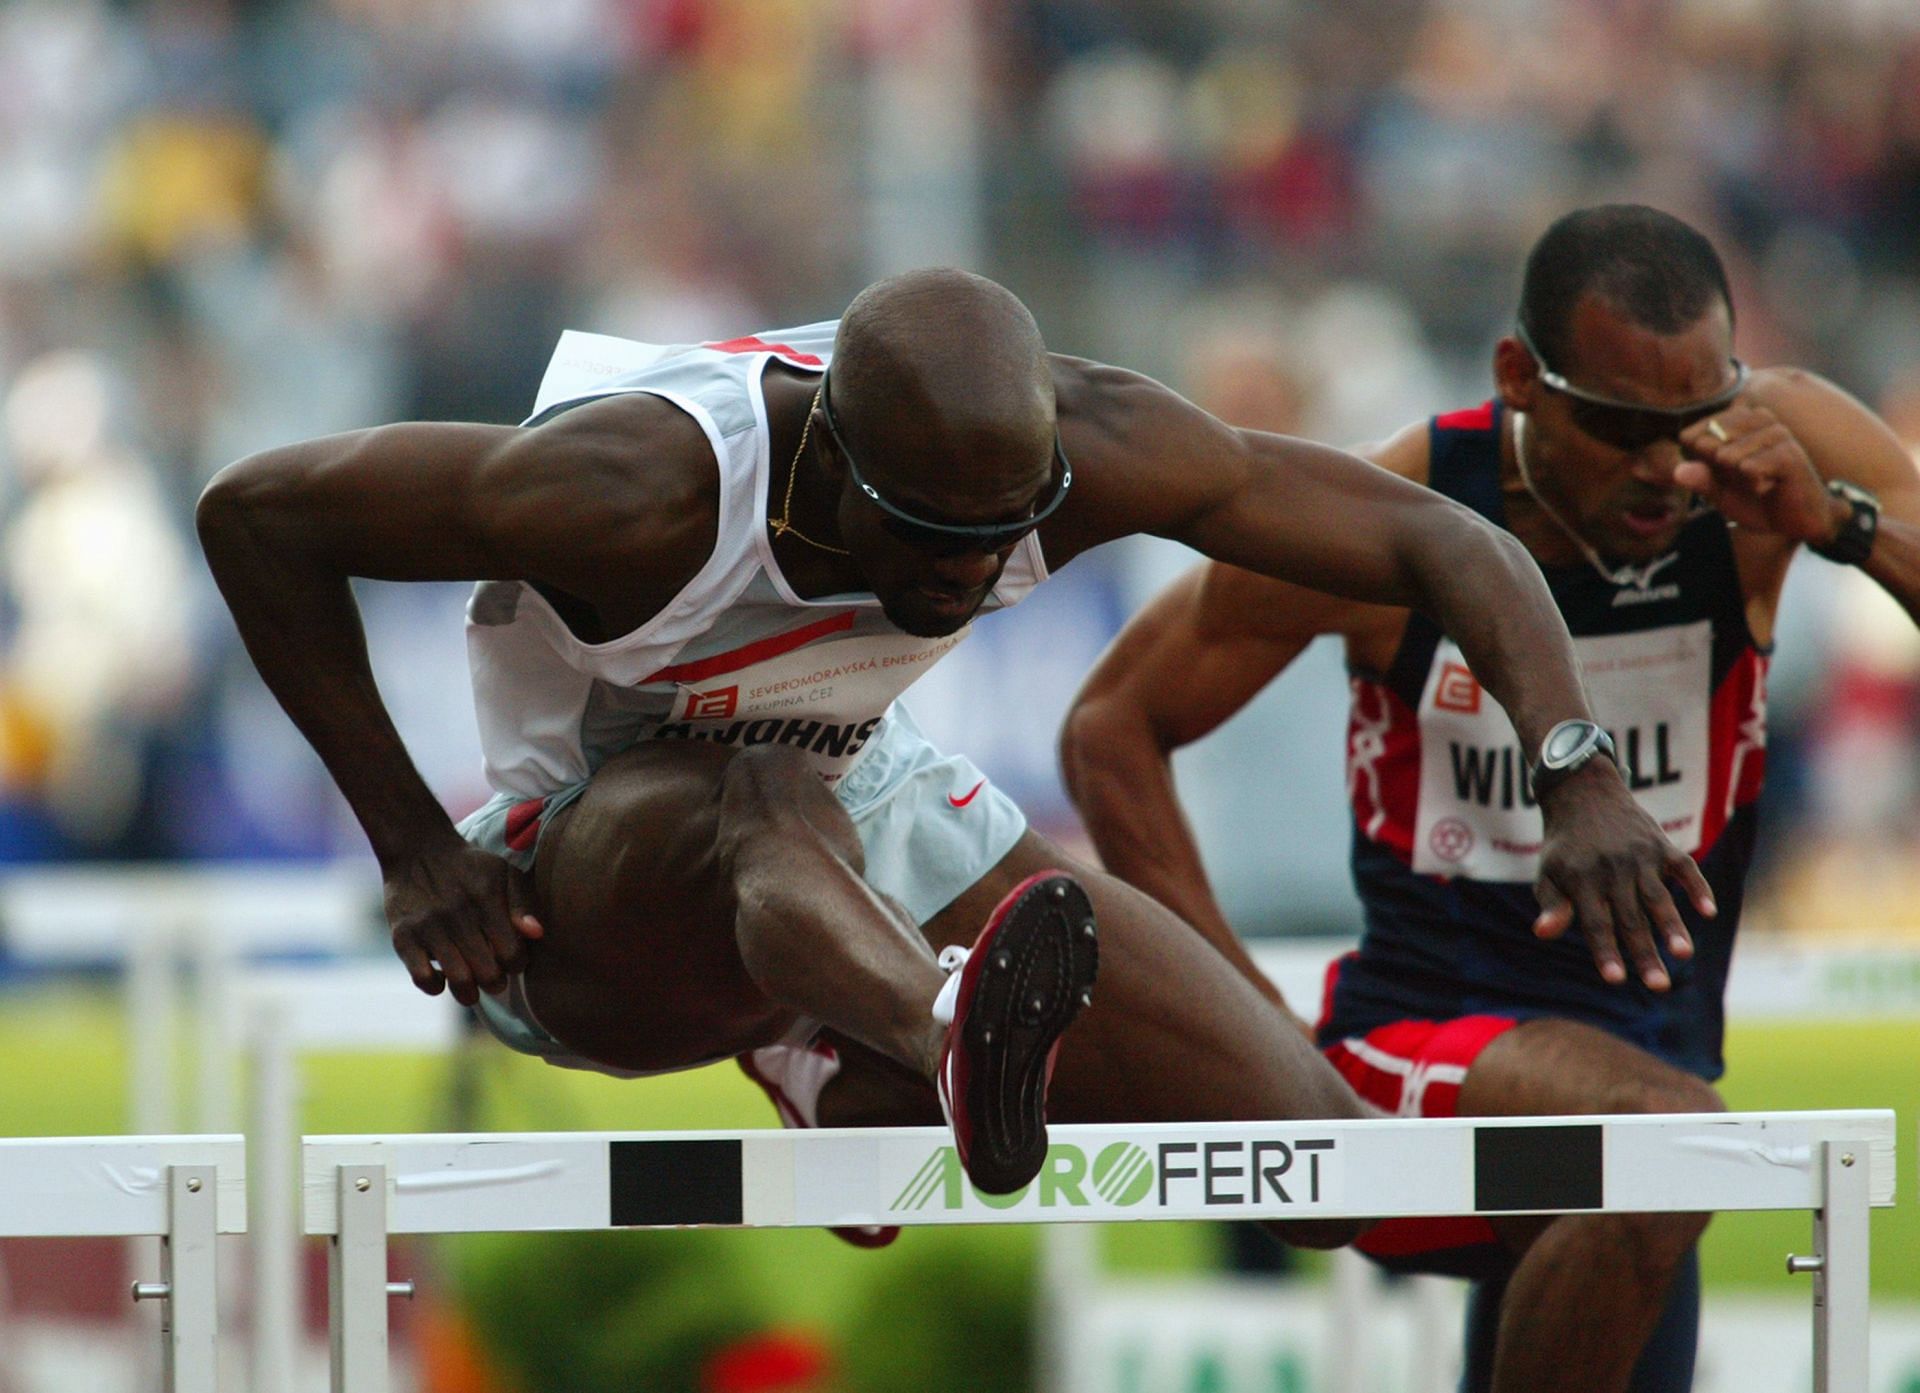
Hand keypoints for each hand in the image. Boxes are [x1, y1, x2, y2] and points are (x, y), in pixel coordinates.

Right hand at [382, 841, 544, 1004]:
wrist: (418, 849)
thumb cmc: (469, 867)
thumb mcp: (503, 873)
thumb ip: (523, 903)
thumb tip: (536, 934)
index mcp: (487, 900)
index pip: (512, 953)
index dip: (517, 964)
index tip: (511, 960)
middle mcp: (458, 915)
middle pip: (488, 973)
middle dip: (496, 983)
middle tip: (493, 978)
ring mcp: (429, 927)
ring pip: (459, 981)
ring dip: (470, 993)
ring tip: (472, 989)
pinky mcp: (403, 937)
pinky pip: (422, 979)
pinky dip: (436, 986)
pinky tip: (442, 978)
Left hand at [1531, 762, 1716, 990]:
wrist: (1583, 792)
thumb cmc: (1564, 845)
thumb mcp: (1548, 872)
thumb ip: (1551, 905)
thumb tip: (1542, 933)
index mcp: (1582, 881)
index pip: (1595, 924)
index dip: (1605, 951)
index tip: (1614, 979)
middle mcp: (1612, 870)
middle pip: (1630, 919)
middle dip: (1644, 954)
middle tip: (1658, 987)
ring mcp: (1639, 857)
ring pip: (1658, 898)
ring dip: (1672, 926)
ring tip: (1683, 955)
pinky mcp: (1661, 845)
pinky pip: (1684, 867)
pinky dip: (1697, 887)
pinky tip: (1708, 911)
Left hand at [1675, 405, 1837, 543]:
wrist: (1798, 520)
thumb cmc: (1758, 500)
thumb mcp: (1720, 493)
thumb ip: (1700, 480)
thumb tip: (1677, 471)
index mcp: (1737, 421)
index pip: (1692, 435)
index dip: (1699, 464)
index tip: (1723, 474)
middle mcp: (1757, 418)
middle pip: (1707, 443)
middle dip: (1718, 472)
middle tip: (1745, 479)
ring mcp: (1776, 432)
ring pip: (1727, 455)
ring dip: (1737, 480)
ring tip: (1760, 482)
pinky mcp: (1789, 452)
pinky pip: (1749, 467)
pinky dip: (1753, 485)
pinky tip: (1770, 486)